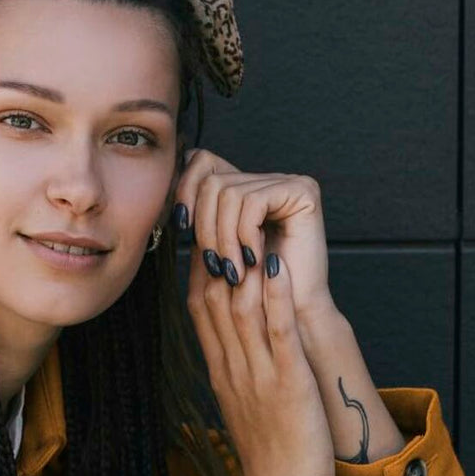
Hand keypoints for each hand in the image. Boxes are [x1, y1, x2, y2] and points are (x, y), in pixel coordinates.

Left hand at [173, 148, 335, 321]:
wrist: (289, 314)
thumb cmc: (250, 289)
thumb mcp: (213, 247)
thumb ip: (196, 218)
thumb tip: (171, 179)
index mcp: (245, 187)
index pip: (201, 161)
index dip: (185, 191)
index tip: (183, 227)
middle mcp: (267, 179)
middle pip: (212, 181)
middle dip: (205, 227)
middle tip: (215, 265)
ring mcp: (287, 181)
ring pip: (228, 193)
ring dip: (224, 238)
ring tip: (233, 269)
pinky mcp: (303, 191)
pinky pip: (252, 202)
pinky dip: (244, 234)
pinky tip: (253, 258)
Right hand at [177, 150, 335, 475]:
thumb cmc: (266, 450)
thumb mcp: (236, 399)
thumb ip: (231, 360)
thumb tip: (228, 326)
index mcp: (218, 368)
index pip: (200, 304)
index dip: (201, 262)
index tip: (209, 229)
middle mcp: (230, 365)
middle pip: (212, 297)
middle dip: (215, 250)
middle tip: (222, 209)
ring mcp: (255, 373)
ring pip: (240, 308)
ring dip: (242, 262)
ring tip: (248, 221)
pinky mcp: (286, 383)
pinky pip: (276, 333)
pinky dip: (276, 296)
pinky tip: (278, 264)